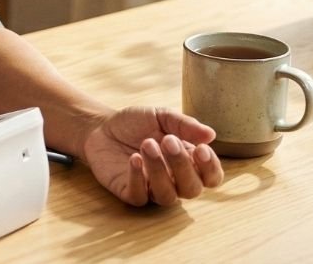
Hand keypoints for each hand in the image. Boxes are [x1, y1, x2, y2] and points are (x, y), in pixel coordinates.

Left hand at [81, 107, 223, 205]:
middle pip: (191, 189)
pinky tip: (133, 158)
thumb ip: (184, 125)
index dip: (210, 168)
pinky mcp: (130, 193)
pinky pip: (140, 196)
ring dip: (159, 170)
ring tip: (146, 144)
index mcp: (188, 163)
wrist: (101, 127)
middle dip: (182, 165)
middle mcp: (174, 181)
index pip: (211, 177)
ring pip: (167, 196)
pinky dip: (138, 178)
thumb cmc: (136, 124)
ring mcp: (152, 189)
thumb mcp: (160, 116)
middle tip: (167, 141)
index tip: (201, 149)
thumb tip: (211, 134)